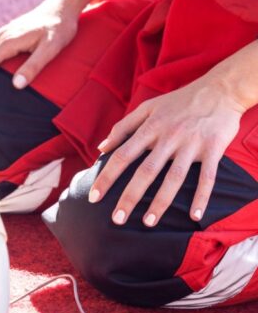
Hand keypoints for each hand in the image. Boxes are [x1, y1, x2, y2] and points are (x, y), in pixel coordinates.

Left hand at [88, 75, 244, 226]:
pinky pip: (207, 177)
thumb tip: (101, 148)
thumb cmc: (178, 101)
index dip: (107, 177)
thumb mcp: (147, 107)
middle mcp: (168, 137)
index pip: (123, 155)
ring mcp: (191, 144)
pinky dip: (201, 197)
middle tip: (116, 220)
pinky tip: (194, 216)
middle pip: (145, 171)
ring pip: (173, 178)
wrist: (219, 90)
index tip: (94, 197)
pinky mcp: (213, 149)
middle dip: (129, 196)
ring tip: (148, 222)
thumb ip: (123, 127)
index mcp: (150, 127)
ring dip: (161, 202)